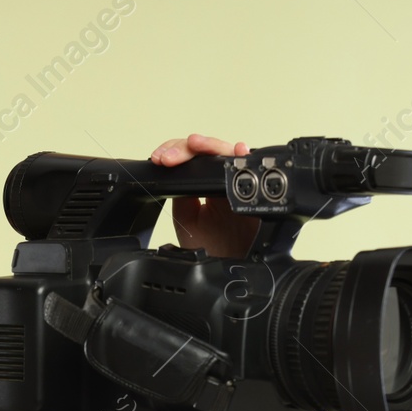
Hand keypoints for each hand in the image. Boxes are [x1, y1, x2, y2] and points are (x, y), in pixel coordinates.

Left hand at [149, 133, 262, 257]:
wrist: (226, 266)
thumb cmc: (209, 248)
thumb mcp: (185, 219)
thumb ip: (181, 193)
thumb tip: (177, 168)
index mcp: (202, 187)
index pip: (189, 159)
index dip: (175, 153)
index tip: (160, 160)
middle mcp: (219, 181)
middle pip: (205, 150)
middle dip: (185, 148)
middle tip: (169, 157)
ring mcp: (235, 183)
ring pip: (224, 152)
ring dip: (209, 146)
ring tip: (195, 144)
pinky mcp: (251, 189)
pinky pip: (249, 168)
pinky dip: (242, 157)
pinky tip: (236, 150)